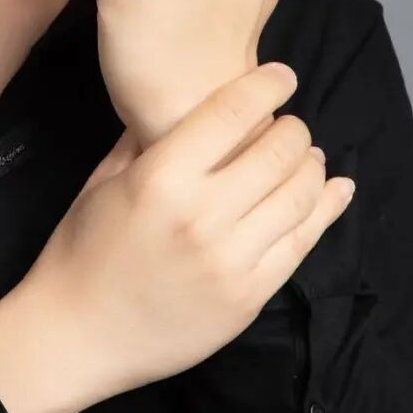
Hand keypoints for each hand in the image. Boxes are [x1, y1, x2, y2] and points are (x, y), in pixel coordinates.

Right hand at [21, 61, 354, 406]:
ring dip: (311, 165)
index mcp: (160, 178)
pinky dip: (327, 209)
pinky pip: (302, 243)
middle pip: (276, 150)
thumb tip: (184, 101)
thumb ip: (144, 138)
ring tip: (307, 155)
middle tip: (290, 125)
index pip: (231, 113)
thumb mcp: (103, 182)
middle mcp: (202, 215)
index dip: (267, 86)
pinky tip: (337, 188)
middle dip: (293, 128)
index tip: (282, 76)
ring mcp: (231, 260)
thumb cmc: (81, 251)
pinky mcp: (249, 296)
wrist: (76, 336)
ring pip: (299, 194)